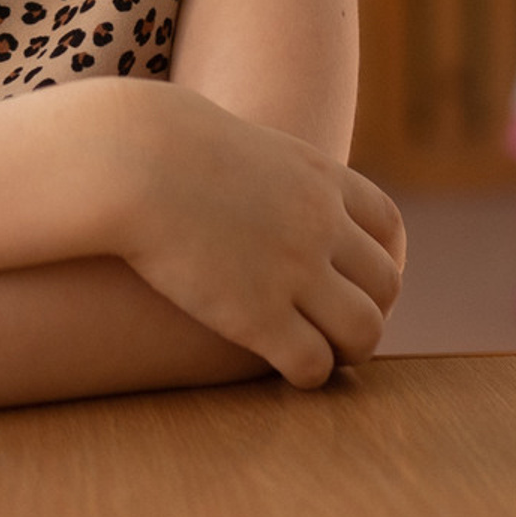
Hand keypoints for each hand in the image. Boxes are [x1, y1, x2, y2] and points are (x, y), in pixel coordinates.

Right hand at [107, 87, 405, 390]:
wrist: (128, 159)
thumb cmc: (157, 146)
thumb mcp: (233, 144)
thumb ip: (262, 169)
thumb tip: (253, 182)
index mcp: (317, 177)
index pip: (387, 227)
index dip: (384, 259)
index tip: (362, 280)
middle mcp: (319, 224)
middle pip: (384, 283)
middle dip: (371, 309)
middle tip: (343, 326)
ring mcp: (295, 270)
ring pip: (364, 330)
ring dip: (350, 349)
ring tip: (325, 354)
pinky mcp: (259, 315)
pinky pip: (313, 363)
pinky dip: (308, 372)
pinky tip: (285, 367)